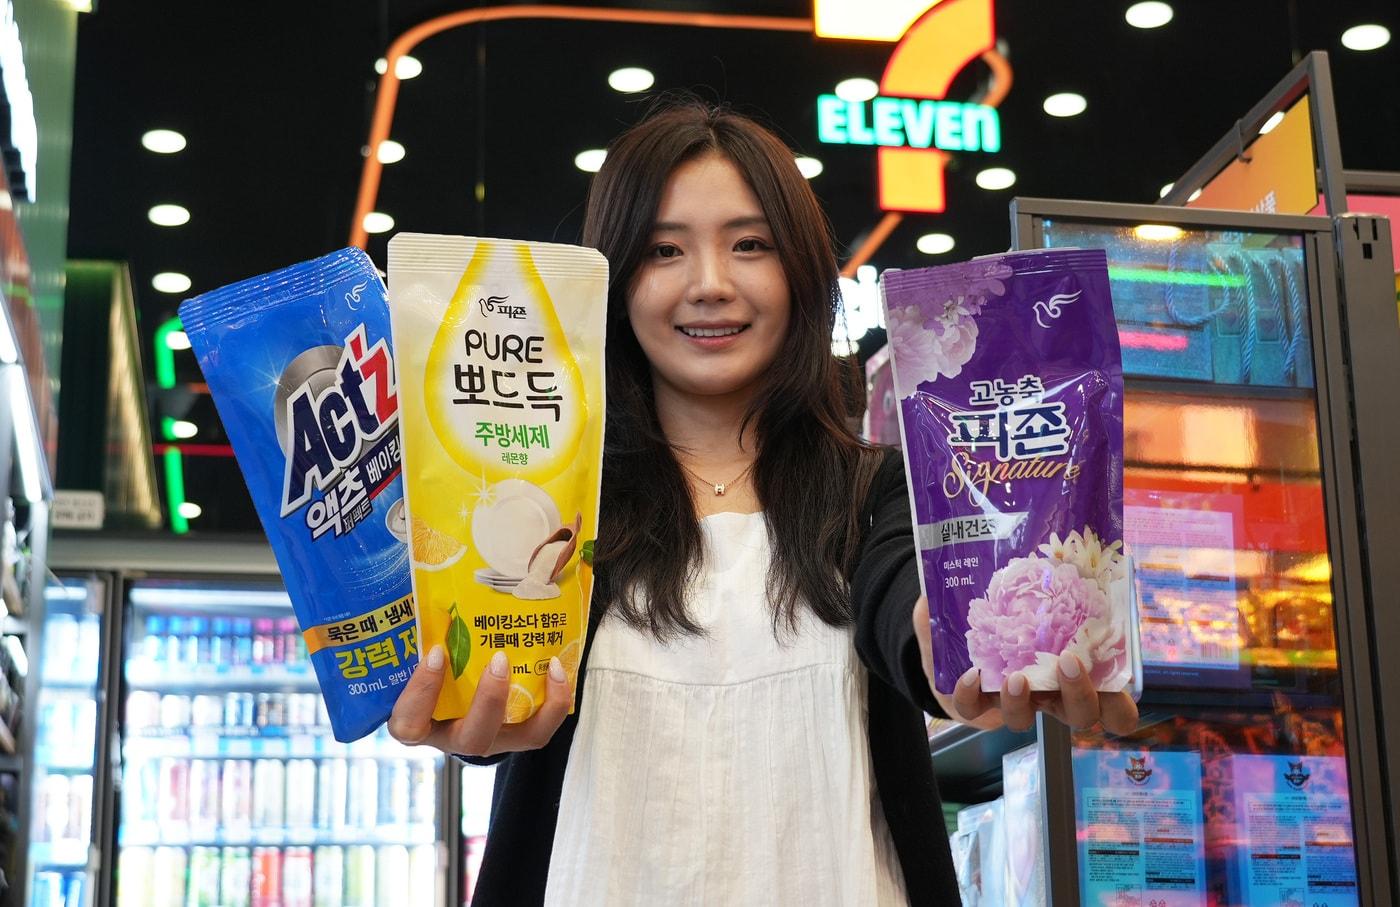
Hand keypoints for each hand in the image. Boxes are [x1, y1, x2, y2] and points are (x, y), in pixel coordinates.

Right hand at [387, 645, 573, 755]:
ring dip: (535, 703)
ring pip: (515, 739)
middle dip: (489, 700)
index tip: (436, 652)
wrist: (448, 697)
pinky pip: (540, 730)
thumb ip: (411, 629)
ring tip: (547, 664)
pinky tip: (559, 668)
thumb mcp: (412, 652)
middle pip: (471, 739)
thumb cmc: (428, 665)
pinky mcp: (516, 734)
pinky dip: (556, 702)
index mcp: (417, 722)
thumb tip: (411, 568)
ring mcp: (489, 738)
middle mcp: (453, 736)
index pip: (410, 723)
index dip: (422, 692)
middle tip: (499, 659)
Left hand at [913, 596, 1137, 735]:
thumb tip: (1052, 550)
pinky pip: (977, 713)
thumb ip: (1044, 585)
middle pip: (1081, 716)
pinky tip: (971, 675)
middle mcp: (1051, 698)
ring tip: (1015, 677)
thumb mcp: (1035, 604)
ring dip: (1023, 701)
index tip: (1119, 681)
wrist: (965, 651)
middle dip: (1080, 694)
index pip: (1114, 708)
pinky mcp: (980, 708)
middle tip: (1067, 661)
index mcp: (1076, 677)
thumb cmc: (1016, 623)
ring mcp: (1017, 704)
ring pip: (1028, 722)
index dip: (1122, 707)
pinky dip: (972, 697)